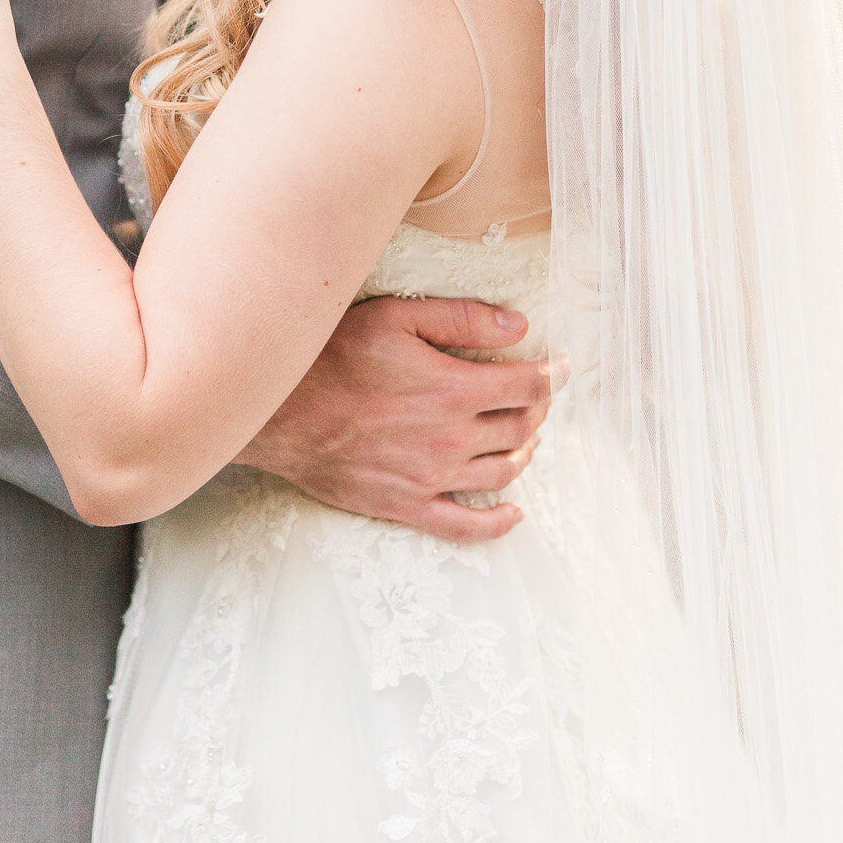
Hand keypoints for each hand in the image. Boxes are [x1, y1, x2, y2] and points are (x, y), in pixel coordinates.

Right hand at [238, 294, 564, 543]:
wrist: (281, 412)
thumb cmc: (333, 356)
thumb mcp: (396, 317)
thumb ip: (461, 320)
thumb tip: (518, 326)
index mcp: (454, 389)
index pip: (527, 385)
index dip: (551, 374)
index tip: (561, 365)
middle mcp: (452, 437)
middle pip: (521, 427)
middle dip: (538, 408)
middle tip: (535, 394)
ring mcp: (433, 477)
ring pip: (503, 471)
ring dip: (524, 452)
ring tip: (525, 435)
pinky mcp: (409, 505)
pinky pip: (466, 525)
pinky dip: (498, 522)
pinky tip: (513, 512)